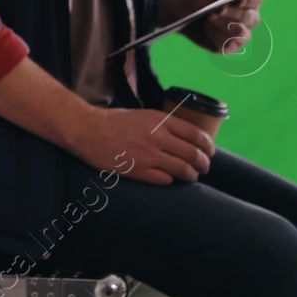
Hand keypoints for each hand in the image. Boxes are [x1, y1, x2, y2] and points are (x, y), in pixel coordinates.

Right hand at [68, 106, 214, 184]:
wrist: (86, 129)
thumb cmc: (112, 121)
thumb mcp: (142, 115)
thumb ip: (162, 125)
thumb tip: (183, 138)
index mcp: (160, 120)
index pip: (196, 135)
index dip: (208, 146)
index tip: (209, 152)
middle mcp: (157, 137)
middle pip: (194, 155)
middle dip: (204, 164)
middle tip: (203, 168)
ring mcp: (148, 155)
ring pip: (183, 171)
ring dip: (191, 176)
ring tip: (190, 177)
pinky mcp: (138, 170)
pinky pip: (165, 180)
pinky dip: (170, 181)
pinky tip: (167, 179)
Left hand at [182, 0, 261, 54]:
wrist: (188, 13)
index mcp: (248, 0)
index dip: (250, 0)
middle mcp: (250, 18)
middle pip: (250, 18)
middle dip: (233, 14)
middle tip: (218, 10)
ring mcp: (242, 34)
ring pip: (241, 33)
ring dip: (223, 25)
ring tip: (208, 18)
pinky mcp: (230, 47)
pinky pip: (228, 45)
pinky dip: (216, 35)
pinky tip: (206, 27)